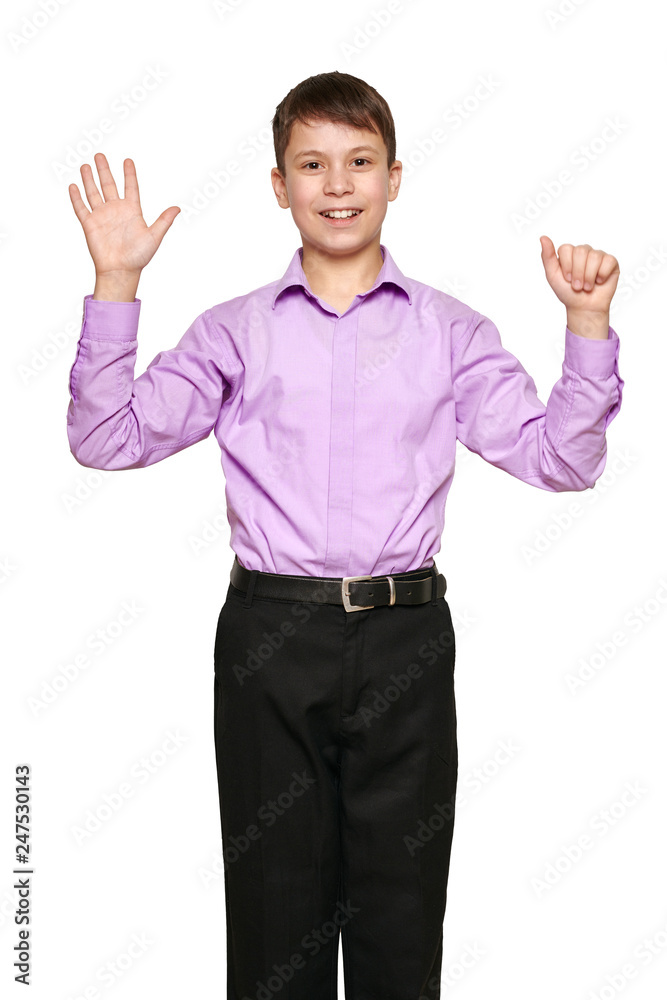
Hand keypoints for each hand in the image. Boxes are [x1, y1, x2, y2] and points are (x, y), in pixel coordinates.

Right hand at [68, 153, 180, 278]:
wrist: (120, 271)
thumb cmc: (138, 257)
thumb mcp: (154, 237)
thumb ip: (164, 221)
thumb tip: (178, 208)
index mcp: (132, 211)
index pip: (130, 187)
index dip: (129, 174)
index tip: (127, 160)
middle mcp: (116, 210)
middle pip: (108, 185)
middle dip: (104, 170)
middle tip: (100, 155)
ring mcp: (102, 216)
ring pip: (93, 193)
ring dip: (89, 179)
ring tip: (86, 165)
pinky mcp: (89, 224)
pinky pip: (81, 208)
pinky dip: (76, 197)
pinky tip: (73, 185)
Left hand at [539, 236, 619, 313]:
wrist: (584, 307)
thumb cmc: (568, 292)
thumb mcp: (553, 276)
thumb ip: (547, 257)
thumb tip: (543, 237)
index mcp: (569, 253)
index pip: (566, 248)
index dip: (566, 266)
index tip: (567, 279)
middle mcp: (584, 251)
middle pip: (581, 251)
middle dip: (578, 273)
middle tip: (577, 285)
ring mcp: (598, 255)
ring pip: (594, 256)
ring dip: (589, 277)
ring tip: (587, 287)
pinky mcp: (611, 262)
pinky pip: (608, 261)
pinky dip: (602, 275)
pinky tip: (599, 281)